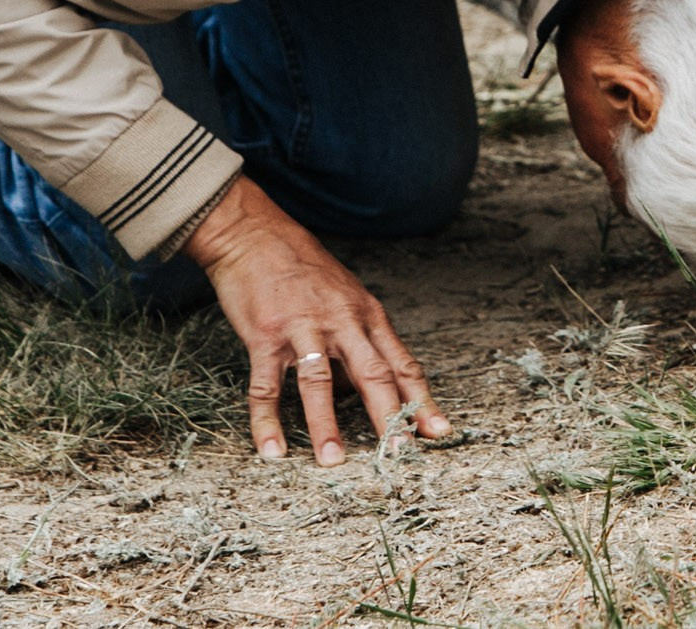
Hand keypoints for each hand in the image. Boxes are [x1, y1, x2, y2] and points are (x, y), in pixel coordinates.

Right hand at [185, 175, 450, 463]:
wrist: (255, 234)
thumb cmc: (304, 268)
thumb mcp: (346, 294)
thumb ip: (361, 337)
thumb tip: (367, 384)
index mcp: (367, 314)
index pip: (402, 364)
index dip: (422, 400)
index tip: (440, 431)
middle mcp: (341, 322)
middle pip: (373, 375)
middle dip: (390, 417)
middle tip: (401, 453)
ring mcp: (303, 329)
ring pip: (318, 383)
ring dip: (326, 425)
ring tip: (333, 462)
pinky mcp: (265, 336)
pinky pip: (267, 386)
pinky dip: (268, 421)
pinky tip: (272, 450)